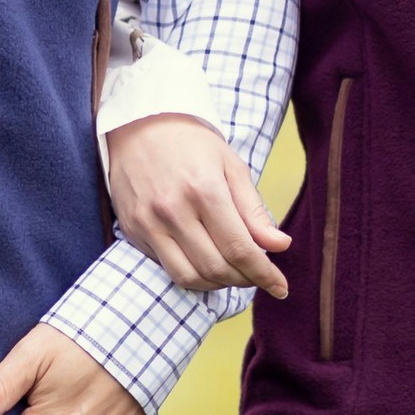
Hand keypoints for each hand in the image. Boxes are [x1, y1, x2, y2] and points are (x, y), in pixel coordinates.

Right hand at [104, 112, 290, 296]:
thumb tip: (280, 246)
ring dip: (218, 284)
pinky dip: (192, 275)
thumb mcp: (231, 166)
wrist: (138, 126)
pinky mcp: (133, 230)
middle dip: (244, 280)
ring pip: (189, 277)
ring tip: (234, 273)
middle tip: (258, 276)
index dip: (264, 274)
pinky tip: (206, 264)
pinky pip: (167, 268)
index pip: (240, 248)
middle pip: (216, 268)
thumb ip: (254, 210)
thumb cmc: (191, 144)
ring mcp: (149, 222)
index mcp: (204, 190)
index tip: (280, 287)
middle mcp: (173, 210)